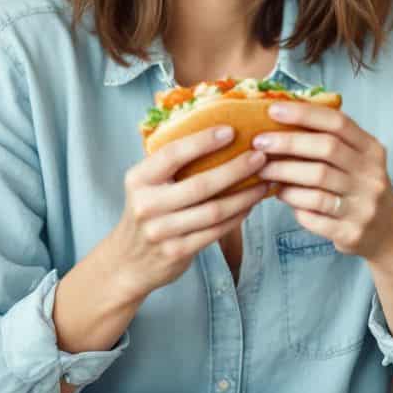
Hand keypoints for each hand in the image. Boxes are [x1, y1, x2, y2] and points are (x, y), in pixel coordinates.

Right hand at [111, 125, 266, 299]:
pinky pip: (216, 231)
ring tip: (264, 182)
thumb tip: (218, 136)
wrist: (128, 262)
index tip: (231, 131)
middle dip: (235, 169)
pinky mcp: (177, 251)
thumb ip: (171, 165)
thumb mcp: (146, 185)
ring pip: (214, 210)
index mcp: (139, 179)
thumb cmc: (146, 212)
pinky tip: (249, 204)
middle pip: (201, 184)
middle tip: (259, 157)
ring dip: (244, 195)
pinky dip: (237, 216)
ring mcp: (162, 231)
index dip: (203, 141)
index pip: (173, 154)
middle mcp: (147, 204)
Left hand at [253, 102, 392, 259]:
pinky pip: (313, 214)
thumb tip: (281, 118)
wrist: (388, 232)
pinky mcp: (351, 231)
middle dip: (287, 143)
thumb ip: (330, 140)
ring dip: (283, 175)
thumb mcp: (357, 159)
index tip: (273, 110)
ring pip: (316, 183)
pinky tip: (282, 195)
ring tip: (263, 171)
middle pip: (326, 149)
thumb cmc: (359, 187)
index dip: (304, 114)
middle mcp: (371, 175)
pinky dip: (293, 203)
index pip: (338, 123)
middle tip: (258, 143)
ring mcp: (363, 205)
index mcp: (371, 150)